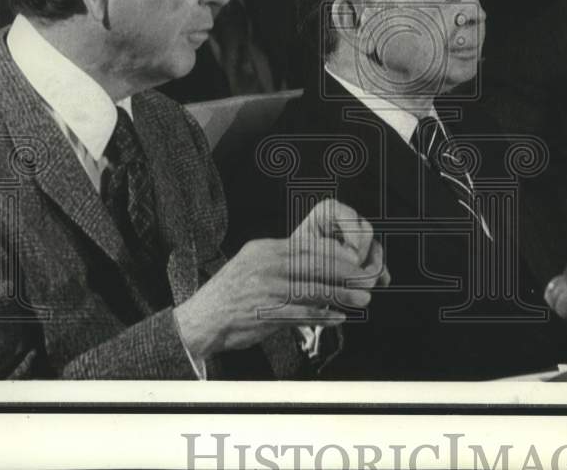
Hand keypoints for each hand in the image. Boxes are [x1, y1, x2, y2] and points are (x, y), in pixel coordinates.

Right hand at [174, 199, 386, 359]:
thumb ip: (281, 263)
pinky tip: (339, 318)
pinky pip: (301, 314)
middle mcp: (265, 266)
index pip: (307, 247)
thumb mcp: (253, 266)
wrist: (199, 321)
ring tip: (362, 300)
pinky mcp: (264, 314)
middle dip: (345, 273)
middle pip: (315, 265)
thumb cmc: (231, 295)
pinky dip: (323, 316)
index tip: (356, 260)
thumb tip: (318, 263)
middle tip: (366, 279)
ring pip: (313, 290)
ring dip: (341, 296)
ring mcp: (265, 290)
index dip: (335, 253)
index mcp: (264, 250)